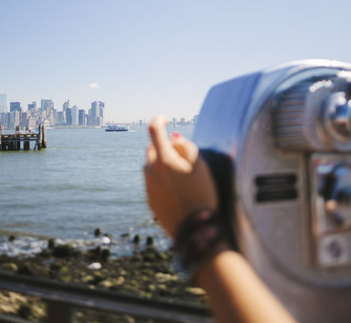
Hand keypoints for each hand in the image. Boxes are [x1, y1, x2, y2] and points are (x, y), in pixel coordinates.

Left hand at [144, 116, 217, 238]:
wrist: (194, 231)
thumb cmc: (201, 195)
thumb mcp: (200, 166)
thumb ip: (186, 147)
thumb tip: (173, 139)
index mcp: (163, 160)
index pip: (154, 130)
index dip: (159, 120)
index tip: (166, 120)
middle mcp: (151, 171)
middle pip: (152, 149)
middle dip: (163, 147)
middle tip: (181, 155)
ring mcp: (149, 187)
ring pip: (151, 167)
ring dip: (162, 165)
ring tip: (182, 176)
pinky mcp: (150, 200)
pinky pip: (153, 183)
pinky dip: (162, 180)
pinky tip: (178, 191)